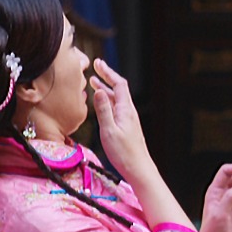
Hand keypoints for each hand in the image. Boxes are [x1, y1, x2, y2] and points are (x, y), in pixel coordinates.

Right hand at [90, 59, 152, 179]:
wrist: (138, 168)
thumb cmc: (124, 153)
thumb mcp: (109, 130)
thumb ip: (104, 110)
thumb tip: (99, 90)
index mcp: (126, 109)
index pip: (119, 84)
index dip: (108, 72)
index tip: (98, 63)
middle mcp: (129, 111)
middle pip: (118, 88)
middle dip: (106, 76)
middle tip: (95, 67)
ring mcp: (128, 118)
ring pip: (116, 98)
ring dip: (106, 88)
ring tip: (93, 82)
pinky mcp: (126, 126)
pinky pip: (116, 107)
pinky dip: (107, 100)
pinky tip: (101, 102)